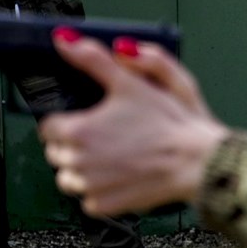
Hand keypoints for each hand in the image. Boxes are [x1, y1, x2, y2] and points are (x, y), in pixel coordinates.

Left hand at [39, 33, 229, 215]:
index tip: (85, 117)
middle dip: (72, 143)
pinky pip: (88, 200)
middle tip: (104, 133)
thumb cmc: (171, 121)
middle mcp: (79, 161)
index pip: (47, 127)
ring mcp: (92, 187)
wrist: (199, 161)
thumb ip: (94, 58)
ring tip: (111, 155)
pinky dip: (99, 190)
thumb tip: (66, 42)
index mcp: (80, 130)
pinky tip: (120, 174)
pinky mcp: (106, 205)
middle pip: (56, 152)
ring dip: (81, 168)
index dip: (65, 119)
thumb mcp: (133, 80)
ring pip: (68, 179)